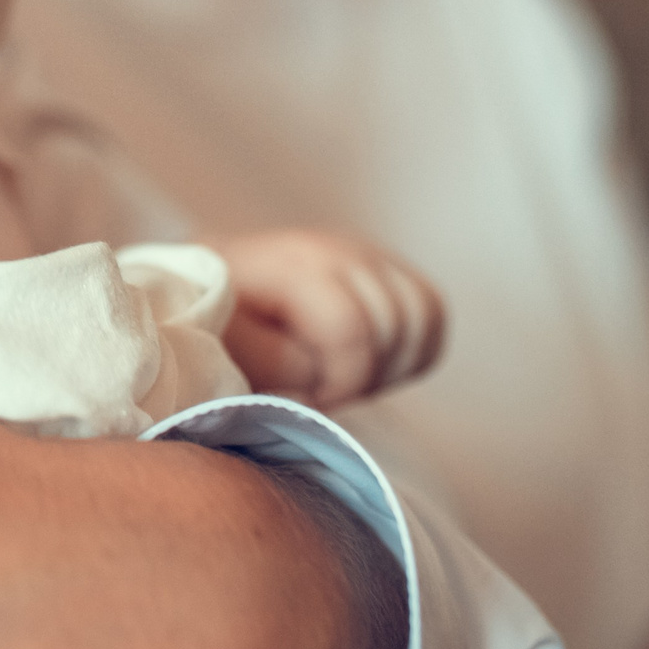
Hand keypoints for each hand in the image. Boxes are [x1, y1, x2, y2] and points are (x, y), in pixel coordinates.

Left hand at [215, 230, 445, 407]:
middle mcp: (341, 249)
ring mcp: (369, 252)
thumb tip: (331, 374)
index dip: (342, 382)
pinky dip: (415, 346)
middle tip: (327, 390)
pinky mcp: (386, 266)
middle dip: (367, 376)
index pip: (353, 331)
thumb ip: (282, 364)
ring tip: (348, 376)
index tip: (314, 399)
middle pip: (396, 326)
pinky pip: (431, 310)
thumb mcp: (232, 348)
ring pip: (425, 316)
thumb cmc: (219, 319)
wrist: (217, 280)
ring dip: (395, 363)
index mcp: (296, 264)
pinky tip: (375, 363)